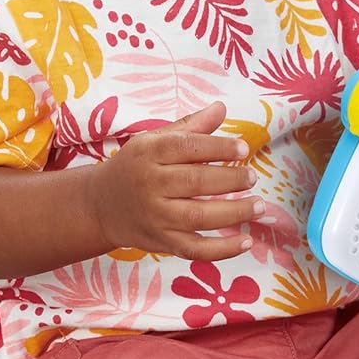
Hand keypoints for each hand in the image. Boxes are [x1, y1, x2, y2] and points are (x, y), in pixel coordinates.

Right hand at [88, 100, 260, 259]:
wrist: (99, 205)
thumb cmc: (135, 166)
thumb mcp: (154, 140)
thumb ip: (190, 126)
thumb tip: (221, 108)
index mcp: (149, 152)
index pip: (187, 147)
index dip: (218, 147)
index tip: (244, 148)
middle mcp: (150, 184)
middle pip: (195, 182)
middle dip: (229, 180)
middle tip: (252, 177)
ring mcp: (155, 216)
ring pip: (198, 217)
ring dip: (234, 212)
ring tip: (259, 206)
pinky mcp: (161, 242)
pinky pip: (194, 249)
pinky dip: (222, 250)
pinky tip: (246, 242)